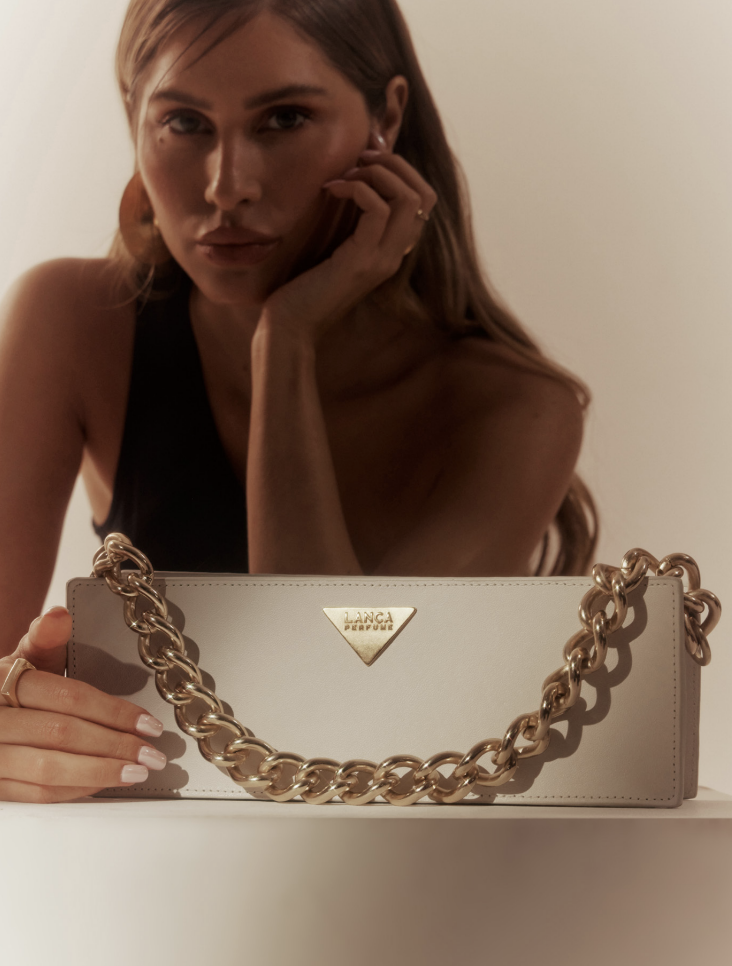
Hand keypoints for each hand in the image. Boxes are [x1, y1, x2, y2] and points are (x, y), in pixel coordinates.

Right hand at [0, 606, 166, 802]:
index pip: (68, 697)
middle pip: (63, 734)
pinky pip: (36, 794)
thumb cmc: (9, 684)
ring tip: (137, 772)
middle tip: (153, 754)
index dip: (114, 711)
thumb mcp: (25, 657)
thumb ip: (46, 639)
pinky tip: (103, 783)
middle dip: (115, 745)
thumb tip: (59, 616)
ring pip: (49, 769)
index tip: (150, 724)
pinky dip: (75, 791)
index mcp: (5, 680)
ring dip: (100, 773)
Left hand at [258, 141, 437, 346]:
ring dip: (377, 172)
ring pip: (409, 198)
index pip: (424, 201)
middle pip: (424, 194)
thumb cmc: (304, 288)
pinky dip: (356, 187)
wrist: (291, 326)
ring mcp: (382, 260)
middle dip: (394, 164)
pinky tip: (331, 189)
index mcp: (392, 252)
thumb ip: (351, 222)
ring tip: (345, 175)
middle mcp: (395, 256)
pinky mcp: (362, 261)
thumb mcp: (335, 249)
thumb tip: (352, 180)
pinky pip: (378, 209)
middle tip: (359, 159)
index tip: (365, 162)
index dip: (401, 171)